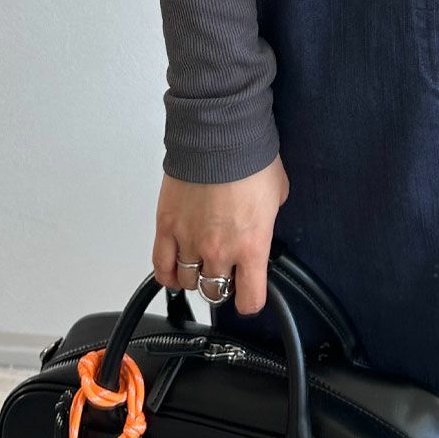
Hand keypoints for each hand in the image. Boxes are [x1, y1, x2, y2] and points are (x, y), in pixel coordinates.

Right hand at [151, 155, 289, 315]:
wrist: (220, 137)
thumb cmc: (250, 159)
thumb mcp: (277, 194)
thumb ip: (267, 219)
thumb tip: (261, 222)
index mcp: (252, 246)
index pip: (250, 299)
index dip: (249, 301)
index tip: (248, 294)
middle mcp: (220, 250)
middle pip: (215, 292)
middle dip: (221, 286)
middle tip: (223, 274)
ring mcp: (190, 240)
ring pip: (188, 282)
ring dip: (195, 278)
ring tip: (199, 266)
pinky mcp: (166, 227)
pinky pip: (161, 266)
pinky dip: (167, 275)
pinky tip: (173, 273)